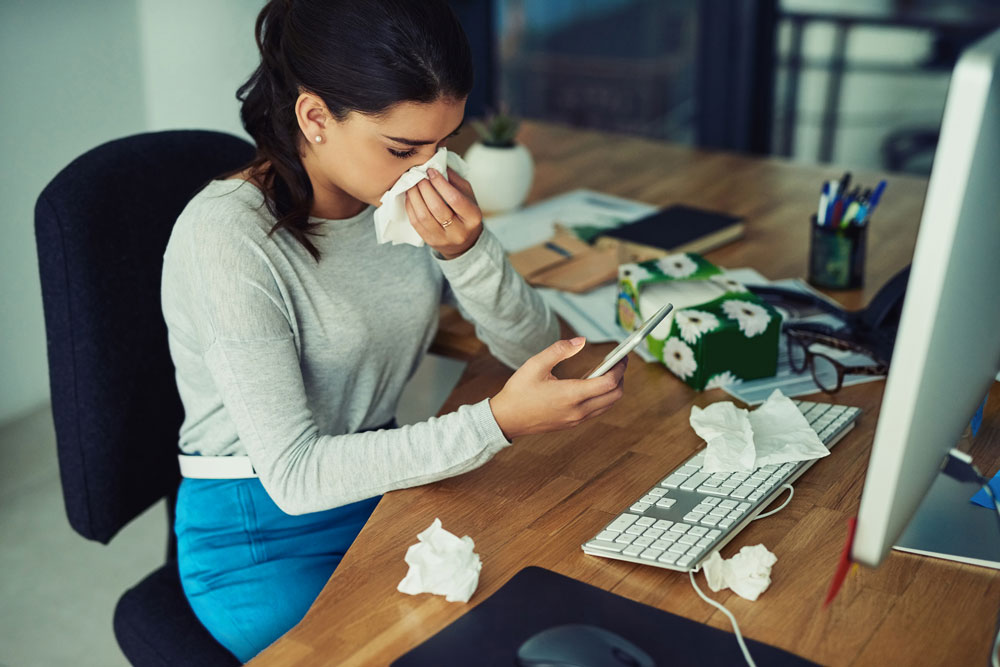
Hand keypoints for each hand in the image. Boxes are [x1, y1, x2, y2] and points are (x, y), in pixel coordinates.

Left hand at [405, 168, 482, 259]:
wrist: (464, 242)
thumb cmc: (465, 213)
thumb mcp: (467, 195)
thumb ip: (454, 180)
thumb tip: (437, 164)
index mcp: (473, 217)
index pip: (454, 198)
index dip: (440, 183)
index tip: (431, 171)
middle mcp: (459, 231)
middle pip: (437, 208)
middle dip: (424, 188)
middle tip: (418, 175)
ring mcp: (443, 239)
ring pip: (424, 216)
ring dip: (414, 196)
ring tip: (411, 184)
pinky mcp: (430, 241)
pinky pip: (416, 223)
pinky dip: (410, 206)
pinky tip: (410, 196)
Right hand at [489, 337, 627, 439]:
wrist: (506, 419)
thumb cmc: (518, 392)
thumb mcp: (535, 364)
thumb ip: (559, 350)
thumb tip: (581, 341)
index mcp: (571, 395)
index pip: (608, 383)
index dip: (619, 369)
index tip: (622, 357)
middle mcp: (577, 410)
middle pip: (614, 396)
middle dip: (621, 378)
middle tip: (618, 363)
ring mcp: (576, 419)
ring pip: (608, 405)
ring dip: (613, 389)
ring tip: (608, 371)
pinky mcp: (572, 423)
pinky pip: (597, 410)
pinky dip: (603, 397)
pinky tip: (593, 384)